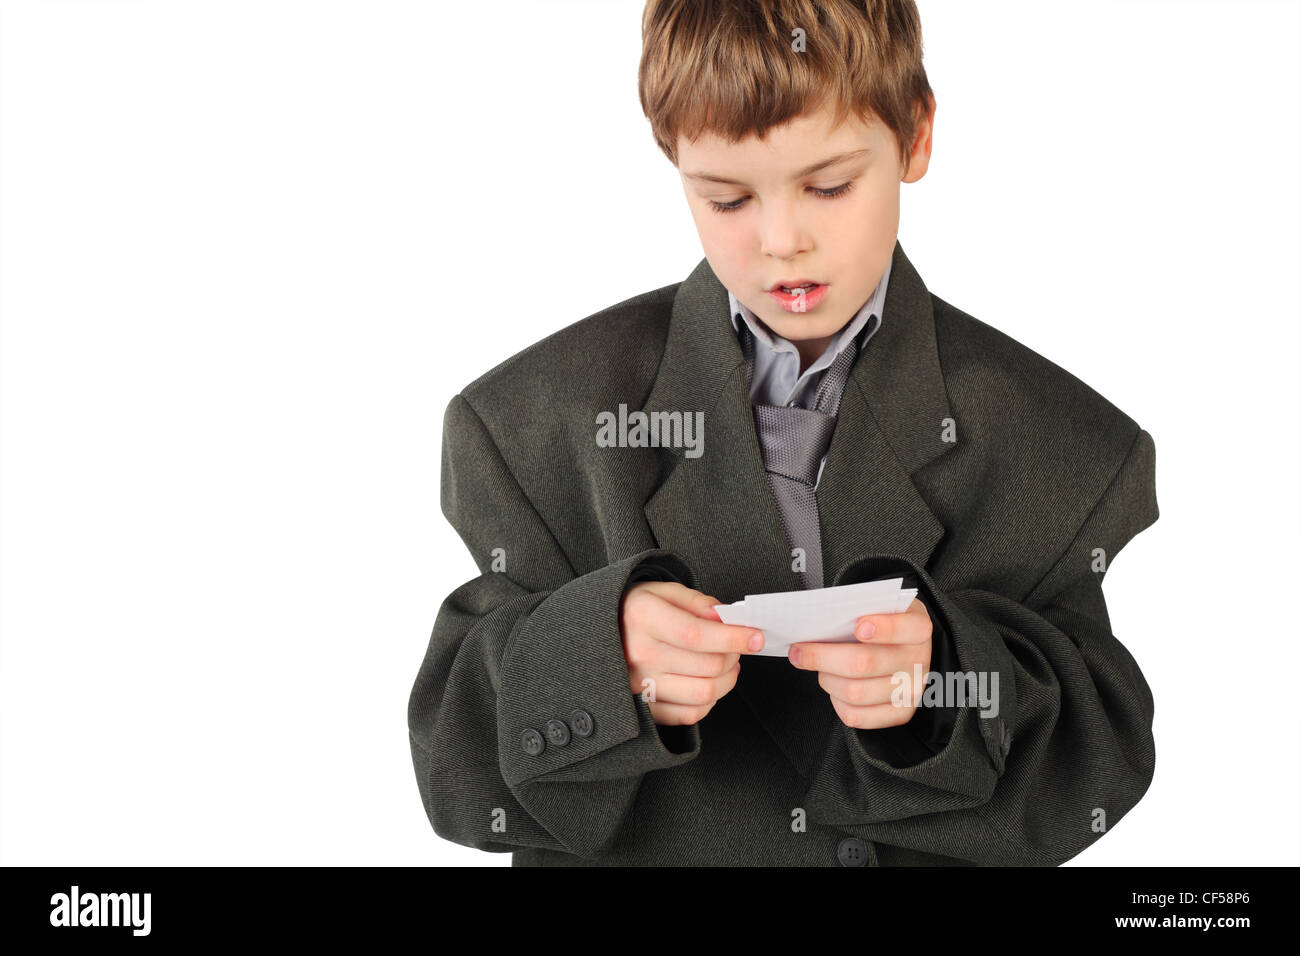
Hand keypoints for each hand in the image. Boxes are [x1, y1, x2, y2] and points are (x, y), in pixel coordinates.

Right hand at [619, 580, 763, 725]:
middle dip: (735, 656)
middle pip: (707, 666)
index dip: (734, 638)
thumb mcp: (662, 591)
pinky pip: (689, 715)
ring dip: (728, 680)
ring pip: (703, 693)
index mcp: (642, 618)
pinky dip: (709, 701)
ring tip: (728, 665)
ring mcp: (639, 686)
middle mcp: (638, 655)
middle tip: (738, 646)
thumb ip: (697, 601)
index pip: (697, 635)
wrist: (599, 633)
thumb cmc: (636, 610)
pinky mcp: (644, 708)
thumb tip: (726, 618)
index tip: (756, 636)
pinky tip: (709, 682)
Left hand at [788, 597, 932, 729]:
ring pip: (855, 692)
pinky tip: (833, 686)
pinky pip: (857, 716)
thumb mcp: (879, 606)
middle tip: (798, 651)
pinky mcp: (900, 714)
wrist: (904, 648)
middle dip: (822, 656)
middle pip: (865, 663)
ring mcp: (911, 691)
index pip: (909, 628)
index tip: (858, 626)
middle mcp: (918, 661)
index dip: (885, 628)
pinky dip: (835, 702)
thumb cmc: (883, 623)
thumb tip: (816, 623)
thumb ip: (856, 610)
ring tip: (818, 668)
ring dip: (826, 679)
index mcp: (918, 629)